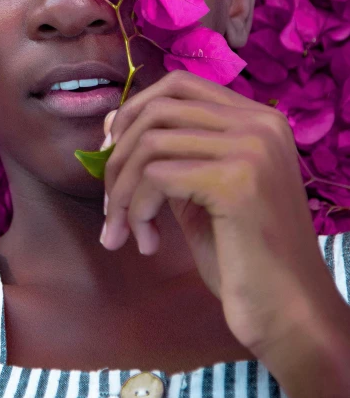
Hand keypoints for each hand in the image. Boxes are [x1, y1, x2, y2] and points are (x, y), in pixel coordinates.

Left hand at [100, 69, 340, 358]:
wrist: (289, 312)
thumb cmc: (244, 259)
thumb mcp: (203, 194)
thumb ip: (172, 157)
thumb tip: (114, 125)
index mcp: (258, 120)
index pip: (180, 85)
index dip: (133, 111)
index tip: (110, 150)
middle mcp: (260, 123)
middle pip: (158, 109)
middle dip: (118, 156)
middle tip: (109, 205)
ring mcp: (252, 148)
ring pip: (150, 144)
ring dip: (121, 192)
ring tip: (121, 232)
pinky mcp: (236, 181)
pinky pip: (156, 177)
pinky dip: (136, 211)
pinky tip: (148, 242)